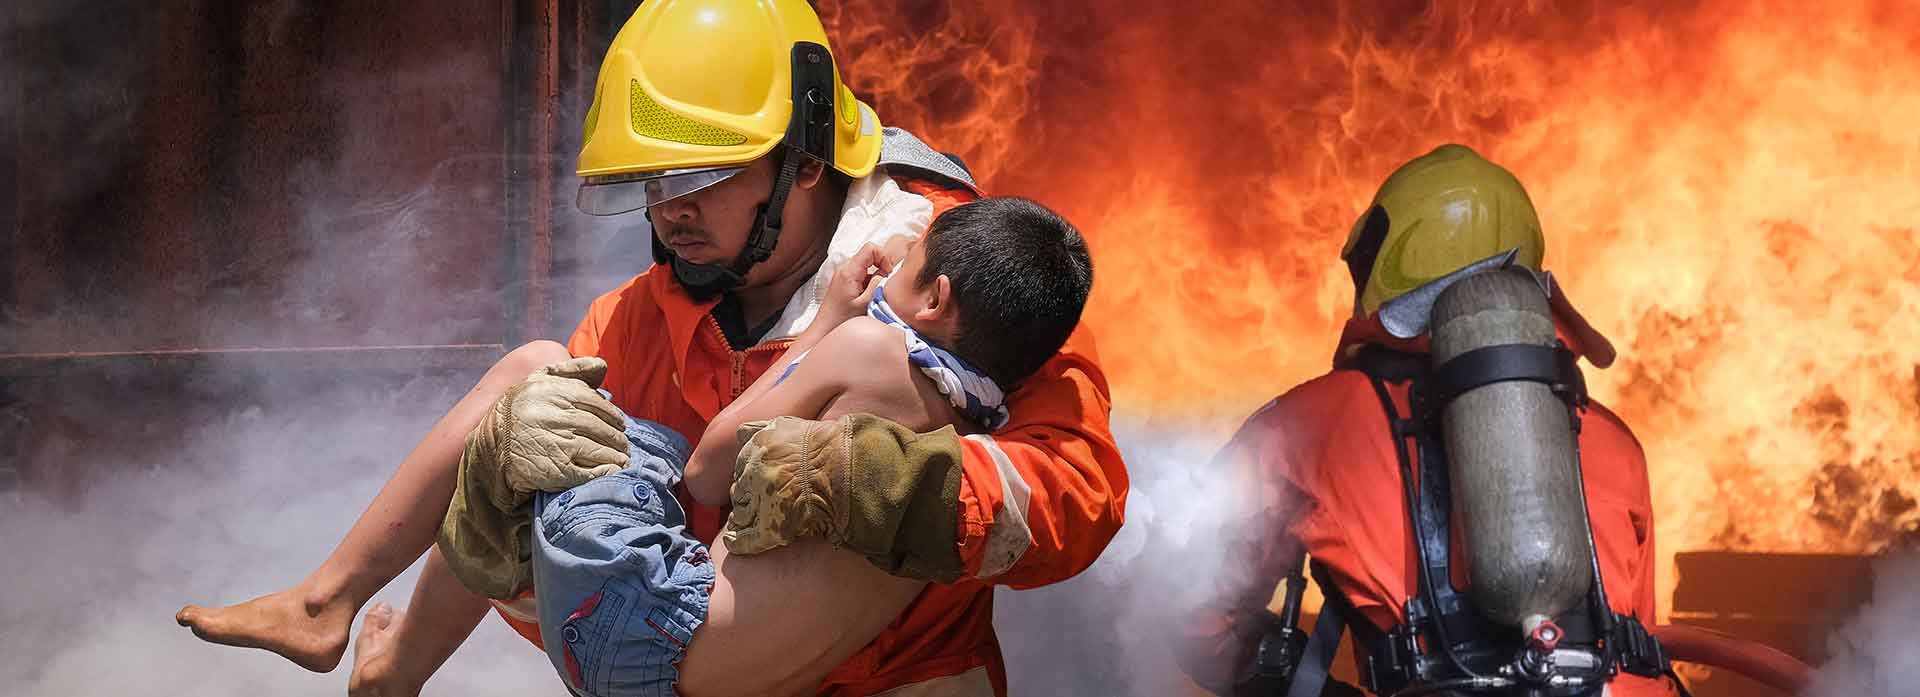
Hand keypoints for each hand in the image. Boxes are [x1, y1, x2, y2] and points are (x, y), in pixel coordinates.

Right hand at [472, 357, 630, 502]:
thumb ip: (571, 371)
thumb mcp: (539, 381)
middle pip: (599, 427)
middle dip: (616, 438)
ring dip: (615, 456)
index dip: (612, 415)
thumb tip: (602, 364)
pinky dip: (605, 472)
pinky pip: (589, 472)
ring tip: (622, 458)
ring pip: (598, 449)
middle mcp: (554, 416)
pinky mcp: (555, 470)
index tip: (621, 424)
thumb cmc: (522, 410)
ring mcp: (555, 444)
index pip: (595, 403)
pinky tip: (612, 471)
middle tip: (624, 445)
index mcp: (553, 393)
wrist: (492, 447)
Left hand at [722, 416, 845, 553]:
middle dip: (744, 495)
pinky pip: (745, 540)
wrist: (849, 469)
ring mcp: (760, 500)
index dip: (748, 474)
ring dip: (742, 518)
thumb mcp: (793, 426)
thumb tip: (744, 432)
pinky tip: (733, 543)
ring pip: (740, 513)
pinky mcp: (769, 527)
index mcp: (759, 446)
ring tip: (744, 523)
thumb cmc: (831, 447)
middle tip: (755, 502)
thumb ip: (766, 427)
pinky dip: (738, 543)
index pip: (742, 464)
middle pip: (739, 489)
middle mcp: (754, 471)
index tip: (755, 480)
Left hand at [815, 243, 893, 329]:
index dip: (883, 257)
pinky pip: (861, 273)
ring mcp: (843, 274)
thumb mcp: (866, 303)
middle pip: (869, 254)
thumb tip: (886, 272)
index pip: (871, 248)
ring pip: (866, 263)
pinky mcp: (844, 281)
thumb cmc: (842, 320)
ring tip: (875, 293)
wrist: (824, 329)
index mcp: (849, 271)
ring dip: (876, 275)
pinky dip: (869, 281)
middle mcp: (844, 268)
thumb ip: (878, 284)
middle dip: (881, 266)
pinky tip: (868, 296)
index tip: (887, 274)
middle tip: (884, 285)